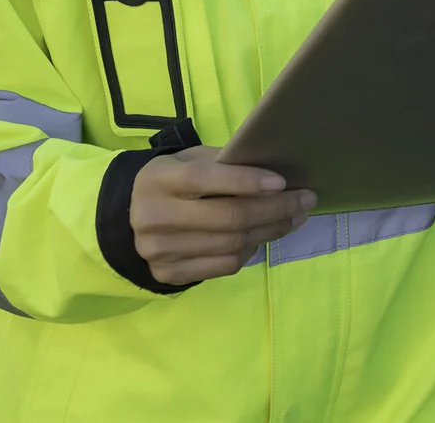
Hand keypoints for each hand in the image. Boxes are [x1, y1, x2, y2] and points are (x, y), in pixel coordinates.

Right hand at [130, 147, 315, 284]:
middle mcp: (154, 217)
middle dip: (275, 208)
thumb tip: (277, 171)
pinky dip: (251, 250)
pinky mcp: (168, 274)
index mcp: (158, 179)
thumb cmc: (173, 180)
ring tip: (294, 218)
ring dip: (271, 230)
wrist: (129, 217)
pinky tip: (263, 236)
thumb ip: (224, 163)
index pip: (206, 179)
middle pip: (228, 217)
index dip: (247, 181)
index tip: (282, 182)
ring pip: (232, 244)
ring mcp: (159, 251)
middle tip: (305, 200)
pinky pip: (225, 265)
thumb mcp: (190, 160)